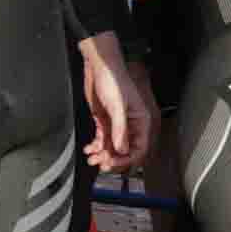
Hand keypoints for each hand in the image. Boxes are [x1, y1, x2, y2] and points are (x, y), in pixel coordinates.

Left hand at [78, 33, 153, 171]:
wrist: (99, 67)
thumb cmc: (113, 80)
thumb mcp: (117, 106)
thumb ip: (120, 129)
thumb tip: (121, 150)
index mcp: (140, 121)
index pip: (139, 148)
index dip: (127, 159)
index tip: (113, 164)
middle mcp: (130, 124)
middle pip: (124, 150)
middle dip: (113, 158)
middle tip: (101, 164)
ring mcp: (116, 123)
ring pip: (112, 146)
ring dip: (102, 154)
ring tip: (92, 159)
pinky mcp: (105, 120)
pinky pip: (103, 138)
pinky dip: (96, 146)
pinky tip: (89, 149)